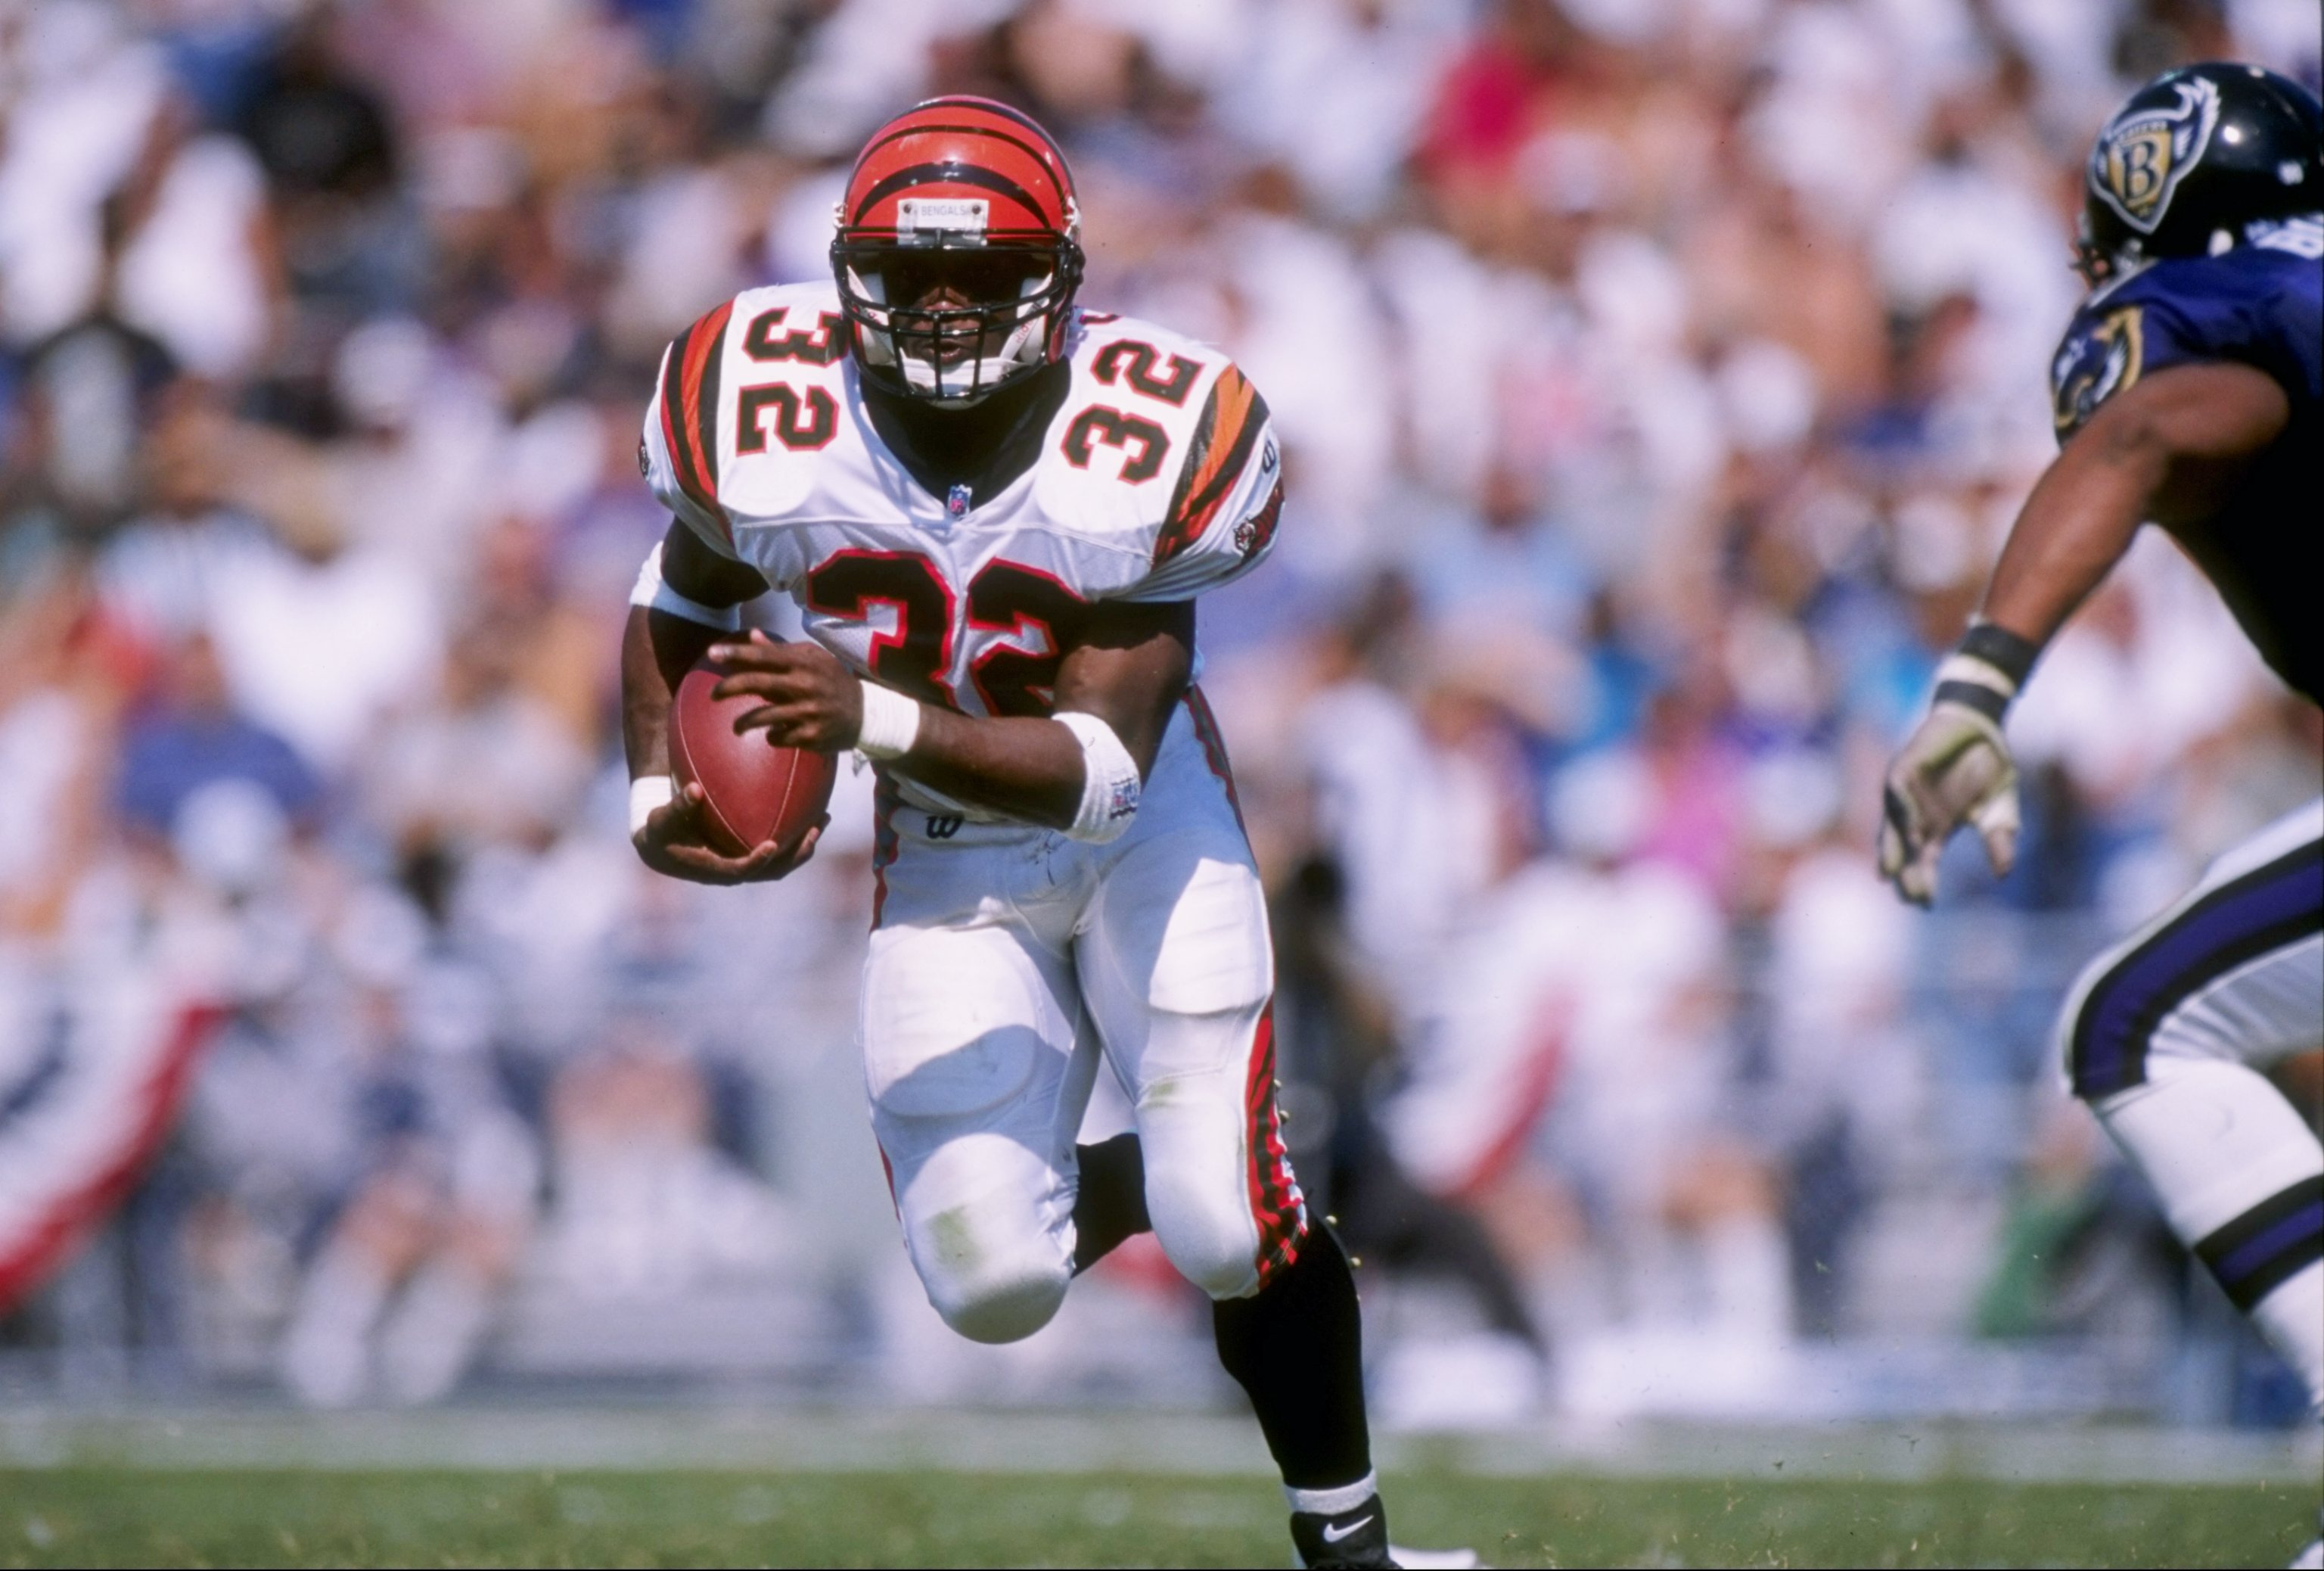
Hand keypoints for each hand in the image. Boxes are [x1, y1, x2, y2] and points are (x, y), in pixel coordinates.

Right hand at [633, 778, 824, 884]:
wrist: (661, 846)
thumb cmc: (661, 830)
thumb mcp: (663, 819)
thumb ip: (679, 806)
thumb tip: (694, 789)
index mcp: (714, 868)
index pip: (742, 869)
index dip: (758, 860)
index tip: (773, 845)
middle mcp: (734, 871)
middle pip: (774, 870)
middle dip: (797, 853)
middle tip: (815, 829)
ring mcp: (744, 865)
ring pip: (782, 862)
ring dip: (804, 844)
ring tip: (822, 819)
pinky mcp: (749, 856)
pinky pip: (779, 850)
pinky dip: (794, 834)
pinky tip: (807, 810)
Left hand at [708, 630, 864, 750]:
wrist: (866, 713)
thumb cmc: (832, 681)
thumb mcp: (812, 659)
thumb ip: (781, 650)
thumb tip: (751, 635)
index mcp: (803, 661)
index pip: (763, 654)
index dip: (736, 653)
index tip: (712, 654)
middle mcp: (804, 684)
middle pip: (756, 683)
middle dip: (729, 688)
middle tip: (713, 695)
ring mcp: (808, 710)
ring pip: (762, 716)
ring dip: (743, 723)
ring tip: (737, 727)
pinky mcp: (811, 734)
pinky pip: (778, 737)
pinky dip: (771, 736)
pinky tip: (774, 734)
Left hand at [1878, 700, 2020, 906]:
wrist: (1982, 727)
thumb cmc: (1987, 769)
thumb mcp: (2000, 809)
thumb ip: (2000, 838)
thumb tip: (2003, 872)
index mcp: (1935, 828)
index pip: (1923, 862)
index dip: (1922, 882)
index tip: (1926, 904)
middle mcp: (1916, 815)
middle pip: (1901, 851)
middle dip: (1903, 873)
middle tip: (1908, 895)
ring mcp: (1907, 792)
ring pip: (1892, 824)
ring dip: (1894, 848)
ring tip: (1895, 872)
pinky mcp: (1905, 767)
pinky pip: (1896, 790)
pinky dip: (1901, 808)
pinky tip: (1908, 826)